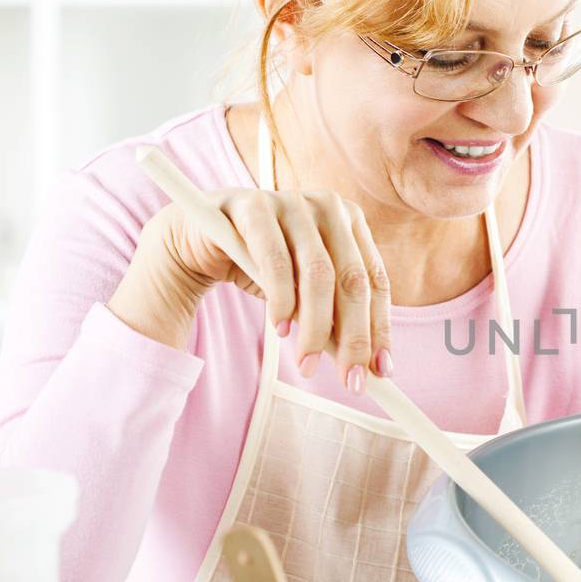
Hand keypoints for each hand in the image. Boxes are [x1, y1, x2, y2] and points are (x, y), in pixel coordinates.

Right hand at [112, 187, 391, 387]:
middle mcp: (328, 207)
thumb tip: (363, 365)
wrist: (200, 238)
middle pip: (352, 281)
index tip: (380, 371)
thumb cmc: (262, 266)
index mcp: (351, 223)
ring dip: (315, 327)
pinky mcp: (254, 206)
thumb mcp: (304, 295)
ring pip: (318, 274)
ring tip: (308, 363)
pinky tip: (280, 329)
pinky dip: (281, 300)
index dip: (380, 328)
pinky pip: (275, 261)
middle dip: (353, 337)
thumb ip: (333, 319)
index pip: (375, 281)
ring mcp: (292, 202)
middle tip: (349, 379)